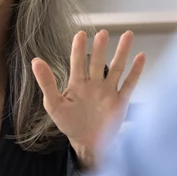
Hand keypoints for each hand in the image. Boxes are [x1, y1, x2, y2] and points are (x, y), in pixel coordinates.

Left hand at [31, 30, 144, 168]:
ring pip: (116, 67)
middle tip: (103, 33)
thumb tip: (35, 61)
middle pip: (97, 61)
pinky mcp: (120, 101)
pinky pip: (129, 83)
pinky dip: (136, 71)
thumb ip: (47, 82)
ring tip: (127, 34)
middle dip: (100, 47)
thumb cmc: (69, 123)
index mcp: (77, 84)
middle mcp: (94, 84)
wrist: (88, 143)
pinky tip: (141, 57)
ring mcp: (108, 91)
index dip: (78, 48)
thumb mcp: (54, 104)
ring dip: (122, 52)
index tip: (80, 34)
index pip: (78, 62)